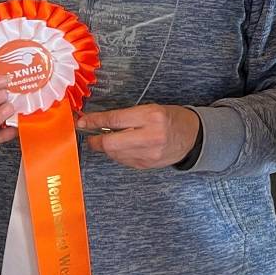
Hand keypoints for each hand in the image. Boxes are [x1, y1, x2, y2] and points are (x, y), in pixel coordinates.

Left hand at [77, 104, 201, 168]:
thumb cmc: (171, 119)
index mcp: (152, 116)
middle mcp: (151, 136)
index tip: (82, 122)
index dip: (95, 121)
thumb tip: (98, 123)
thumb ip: (127, 116)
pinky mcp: (146, 165)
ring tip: (113, 139)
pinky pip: (123, 160)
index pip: (115, 120)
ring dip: (108, 147)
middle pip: (110, 143)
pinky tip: (125, 147)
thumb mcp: (152, 109)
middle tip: (91, 136)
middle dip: (96, 140)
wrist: (193, 136)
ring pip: (114, 153)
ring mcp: (149, 154)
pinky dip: (119, 153)